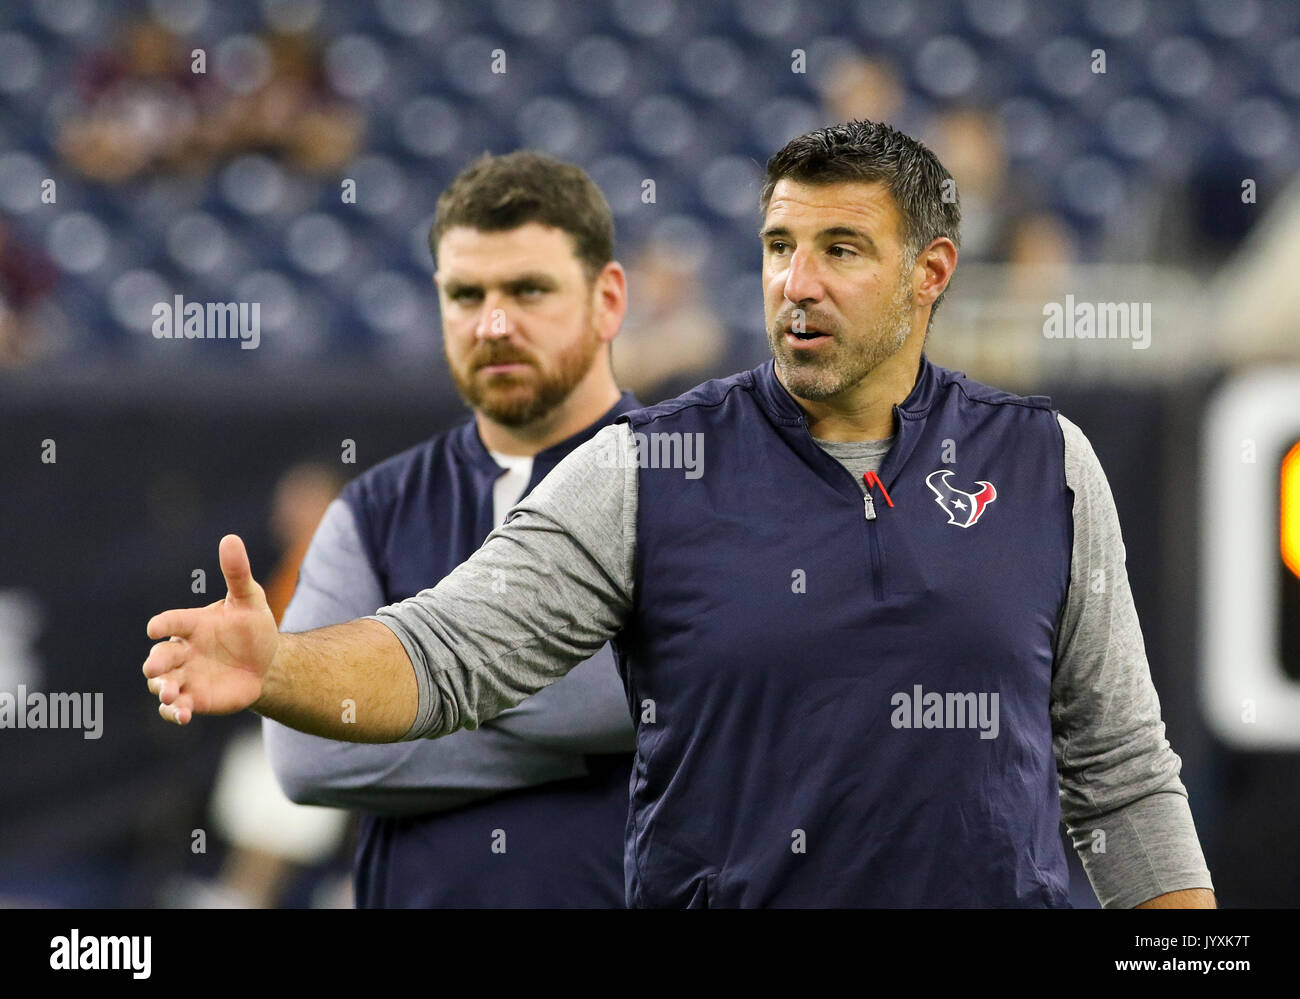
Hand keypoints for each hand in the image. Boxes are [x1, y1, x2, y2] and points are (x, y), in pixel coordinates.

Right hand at [143, 534, 279, 724]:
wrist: (265, 663)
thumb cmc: (252, 627)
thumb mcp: (250, 600)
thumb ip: (237, 573)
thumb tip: (231, 538)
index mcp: (192, 625)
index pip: (172, 622)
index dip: (163, 625)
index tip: (154, 629)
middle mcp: (182, 651)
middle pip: (160, 657)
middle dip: (157, 664)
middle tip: (156, 669)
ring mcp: (186, 676)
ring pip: (164, 684)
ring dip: (164, 690)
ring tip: (171, 695)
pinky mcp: (194, 699)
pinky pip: (177, 707)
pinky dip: (175, 712)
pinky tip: (182, 715)